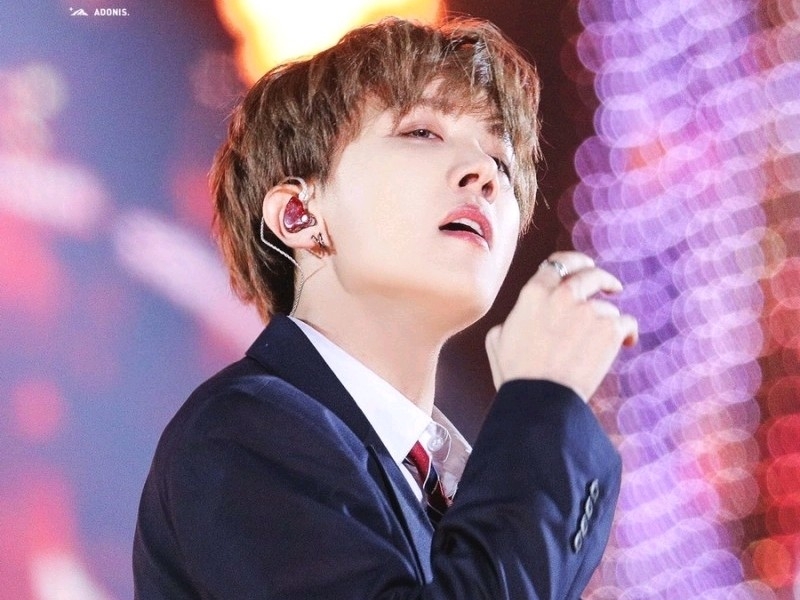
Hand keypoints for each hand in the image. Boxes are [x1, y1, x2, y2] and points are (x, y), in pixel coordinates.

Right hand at [485, 251, 637, 401]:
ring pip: (607, 308)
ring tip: (598, 344)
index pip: (557, 264)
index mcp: (534, 293)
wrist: (540, 399)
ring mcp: (588, 311)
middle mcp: (562, 295)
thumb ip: (514, 317)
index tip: (582, 267)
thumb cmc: (515, 374)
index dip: (572, 263)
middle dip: (603, 278)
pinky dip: (627, 333)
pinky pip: (626, 323)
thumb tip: (523, 315)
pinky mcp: (609, 330)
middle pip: (590, 274)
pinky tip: (625, 343)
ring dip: (605, 322)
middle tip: (611, 286)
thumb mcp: (497, 338)